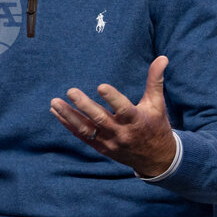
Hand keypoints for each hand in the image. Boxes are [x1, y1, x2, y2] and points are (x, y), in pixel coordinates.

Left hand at [50, 56, 177, 177]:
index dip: (113, 98)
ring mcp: (110, 142)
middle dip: (84, 105)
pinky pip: (82, 136)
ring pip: (87, 129)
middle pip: (100, 119)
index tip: (101, 86)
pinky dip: (68, 124)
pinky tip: (56, 112)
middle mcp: (122, 133)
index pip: (123, 109)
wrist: (156, 159)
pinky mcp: (102, 148)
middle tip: (71, 91)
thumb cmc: (156, 126)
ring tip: (54, 103)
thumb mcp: (157, 104)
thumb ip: (155, 80)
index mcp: (136, 120)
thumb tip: (162, 58)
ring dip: (69, 116)